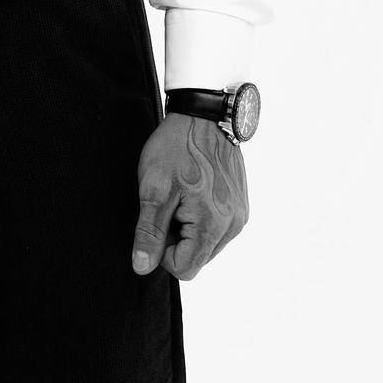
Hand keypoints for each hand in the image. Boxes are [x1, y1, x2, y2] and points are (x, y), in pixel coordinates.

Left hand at [131, 112, 247, 280]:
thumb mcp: (154, 188)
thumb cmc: (177, 146)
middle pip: (197, 257)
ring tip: (181, 193)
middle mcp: (233, 225)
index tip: (157, 219)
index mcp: (214, 225)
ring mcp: (239, 213)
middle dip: (176, 238)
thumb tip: (142, 267)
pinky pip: (217, 226)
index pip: (185, 268)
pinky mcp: (239, 202)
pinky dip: (200, 216)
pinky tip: (192, 189)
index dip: (162, 251)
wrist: (202, 113)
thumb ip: (149, 232)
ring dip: (188, 227)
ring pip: (206, 243)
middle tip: (168, 202)